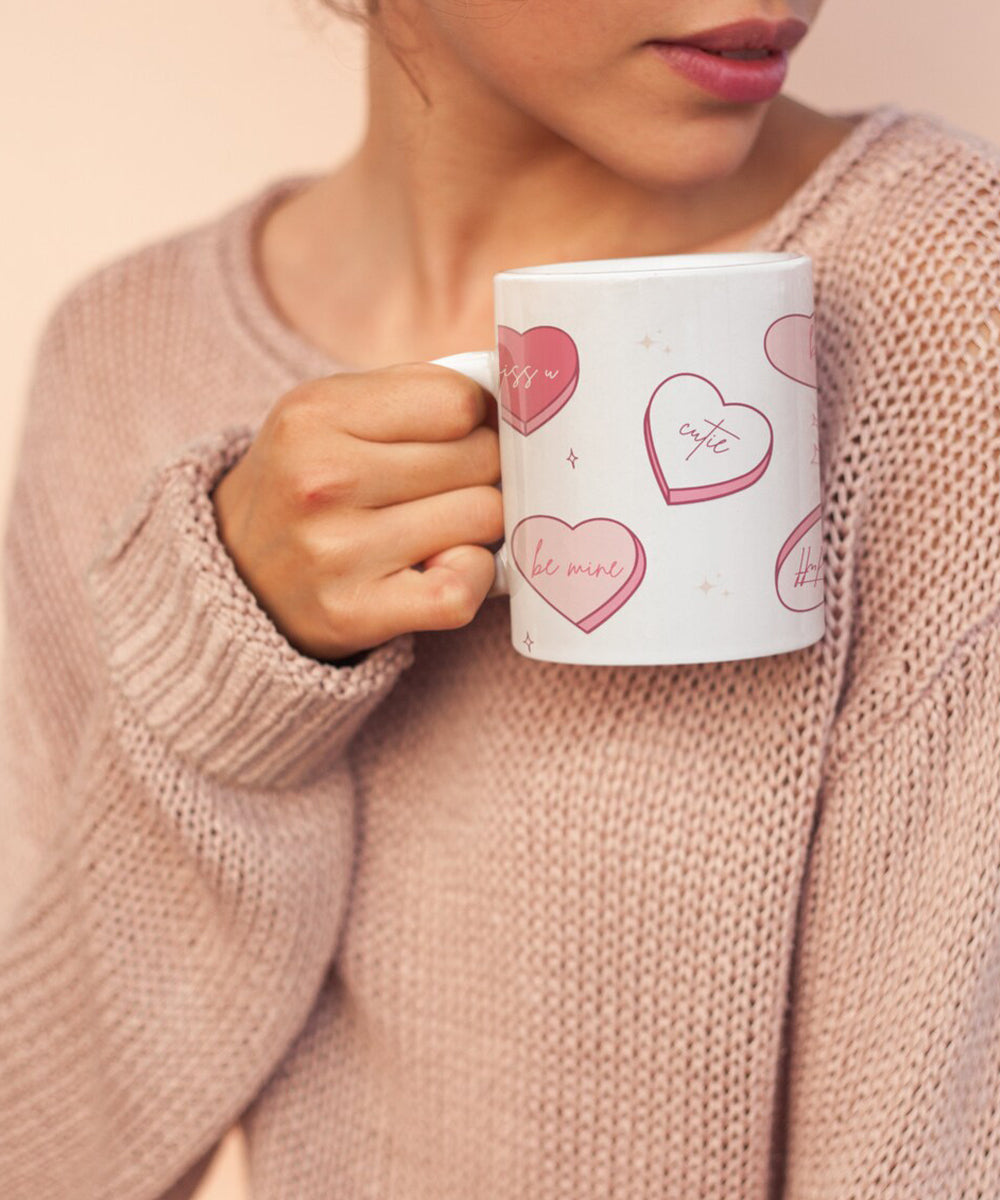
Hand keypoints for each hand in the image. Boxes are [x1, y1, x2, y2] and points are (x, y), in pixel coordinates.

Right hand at [212, 362, 502, 660]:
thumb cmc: (309, 483)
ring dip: (478, 525)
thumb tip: (516, 398)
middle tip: (451, 486)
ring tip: (440, 525)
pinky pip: (462, 589)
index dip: (476, 418)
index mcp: (316, 414)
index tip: (460, 437)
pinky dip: (472, 577)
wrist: (234, 573)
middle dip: (482, 471)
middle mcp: (322, 479)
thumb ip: (416, 392)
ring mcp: (337, 551)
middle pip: (480, 459)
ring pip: (483, 518)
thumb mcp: (332, 412)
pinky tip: (447, 566)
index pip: (459, 402)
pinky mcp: (354, 612)